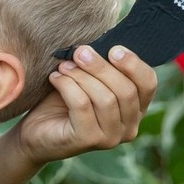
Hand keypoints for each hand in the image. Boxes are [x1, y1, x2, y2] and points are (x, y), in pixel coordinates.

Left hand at [18, 44, 156, 164]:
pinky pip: (82, 106)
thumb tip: (104, 42)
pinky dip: (68, 86)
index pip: (148, 84)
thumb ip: (102, 67)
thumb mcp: (88, 80)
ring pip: (105, 98)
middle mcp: (129, 127)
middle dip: (101, 67)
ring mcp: (110, 138)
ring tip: (64, 66)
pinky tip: (55, 78)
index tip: (113, 48)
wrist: (34, 130)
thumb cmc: (63, 102)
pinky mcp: (88, 140)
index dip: (134, 64)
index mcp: (135, 109)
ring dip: (82, 76)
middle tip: (80, 52)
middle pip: (126, 90)